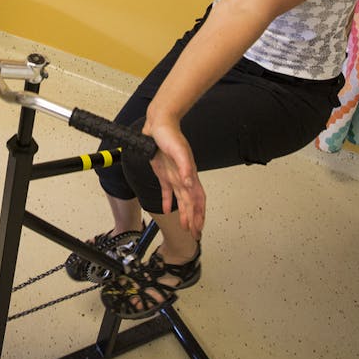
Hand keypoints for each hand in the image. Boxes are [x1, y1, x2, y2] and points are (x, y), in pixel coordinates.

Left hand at [144, 117, 204, 236]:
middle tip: (195, 234)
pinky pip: (168, 191)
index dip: (199, 213)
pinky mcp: (164, 172)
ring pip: (181, 200)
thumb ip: (185, 166)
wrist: (159, 124)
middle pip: (191, 203)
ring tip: (186, 227)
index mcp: (189, 174)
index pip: (197, 199)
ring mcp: (174, 175)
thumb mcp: (178, 150)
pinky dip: (168, 201)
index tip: (199, 227)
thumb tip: (189, 182)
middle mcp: (183, 177)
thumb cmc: (170, 134)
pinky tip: (167, 210)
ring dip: (184, 214)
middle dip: (194, 219)